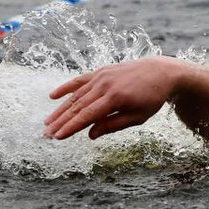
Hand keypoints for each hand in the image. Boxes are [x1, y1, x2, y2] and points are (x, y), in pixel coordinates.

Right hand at [44, 56, 182, 139]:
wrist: (162, 72)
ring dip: (60, 109)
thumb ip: (114, 125)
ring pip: (76, 95)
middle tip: (46, 135)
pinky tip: (53, 96)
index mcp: (116, 97)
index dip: (71, 127)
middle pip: (78, 106)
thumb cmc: (152, 98)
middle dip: (61, 121)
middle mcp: (106, 85)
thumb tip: (90, 135)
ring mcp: (103, 76)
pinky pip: (80, 80)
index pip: (88, 115)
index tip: (57, 137)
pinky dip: (66, 87)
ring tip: (47, 123)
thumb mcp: (138, 116)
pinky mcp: (102, 70)